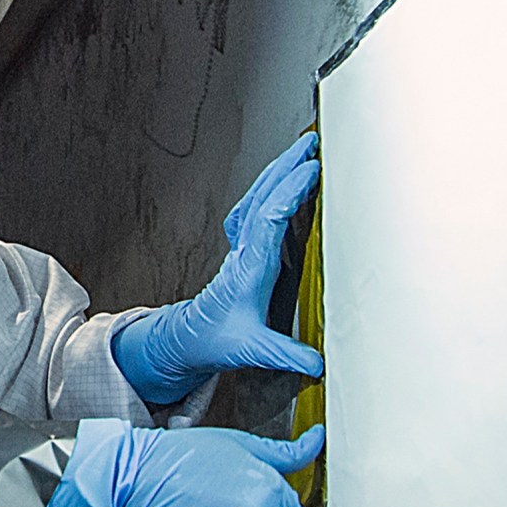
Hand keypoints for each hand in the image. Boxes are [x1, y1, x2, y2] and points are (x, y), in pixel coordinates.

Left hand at [111, 133, 324, 404]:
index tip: (311, 170)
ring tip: (302, 150)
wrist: (188, 340)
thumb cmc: (217, 341)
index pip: (269, 219)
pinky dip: (271, 188)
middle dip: (286, 167)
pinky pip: (256, 207)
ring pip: (258, 197)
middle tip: (311, 143)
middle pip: (263, 197)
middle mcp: (244, 250)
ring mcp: (242, 246)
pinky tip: (283, 181)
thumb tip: (319, 364)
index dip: (289, 192)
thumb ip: (285, 354)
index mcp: (249, 268)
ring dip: (279, 171)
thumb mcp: (253, 350)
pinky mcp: (243, 248)